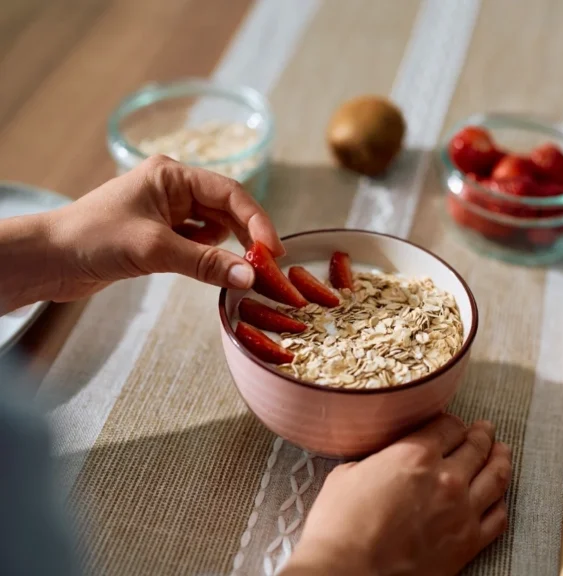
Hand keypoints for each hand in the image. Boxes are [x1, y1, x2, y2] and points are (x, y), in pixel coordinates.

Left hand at [28, 155, 281, 303]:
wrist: (49, 260)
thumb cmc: (92, 239)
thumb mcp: (155, 249)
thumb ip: (206, 262)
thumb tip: (250, 276)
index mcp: (171, 175)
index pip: (229, 192)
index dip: (257, 220)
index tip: (273, 250)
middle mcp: (172, 188)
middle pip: (227, 210)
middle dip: (246, 236)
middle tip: (266, 265)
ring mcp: (166, 212)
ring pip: (214, 229)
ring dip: (227, 248)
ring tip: (239, 271)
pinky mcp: (160, 235)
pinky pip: (198, 244)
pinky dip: (209, 257)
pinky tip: (211, 270)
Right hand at [284, 415, 511, 575]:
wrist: (347, 572)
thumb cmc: (339, 524)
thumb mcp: (349, 473)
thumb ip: (376, 460)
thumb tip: (381, 462)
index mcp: (416, 454)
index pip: (449, 426)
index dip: (452, 423)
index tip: (452, 425)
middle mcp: (447, 477)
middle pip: (477, 447)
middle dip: (482, 435)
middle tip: (486, 430)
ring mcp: (462, 511)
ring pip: (496, 477)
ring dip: (502, 460)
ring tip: (503, 452)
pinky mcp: (468, 543)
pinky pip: (498, 517)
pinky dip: (501, 502)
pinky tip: (499, 497)